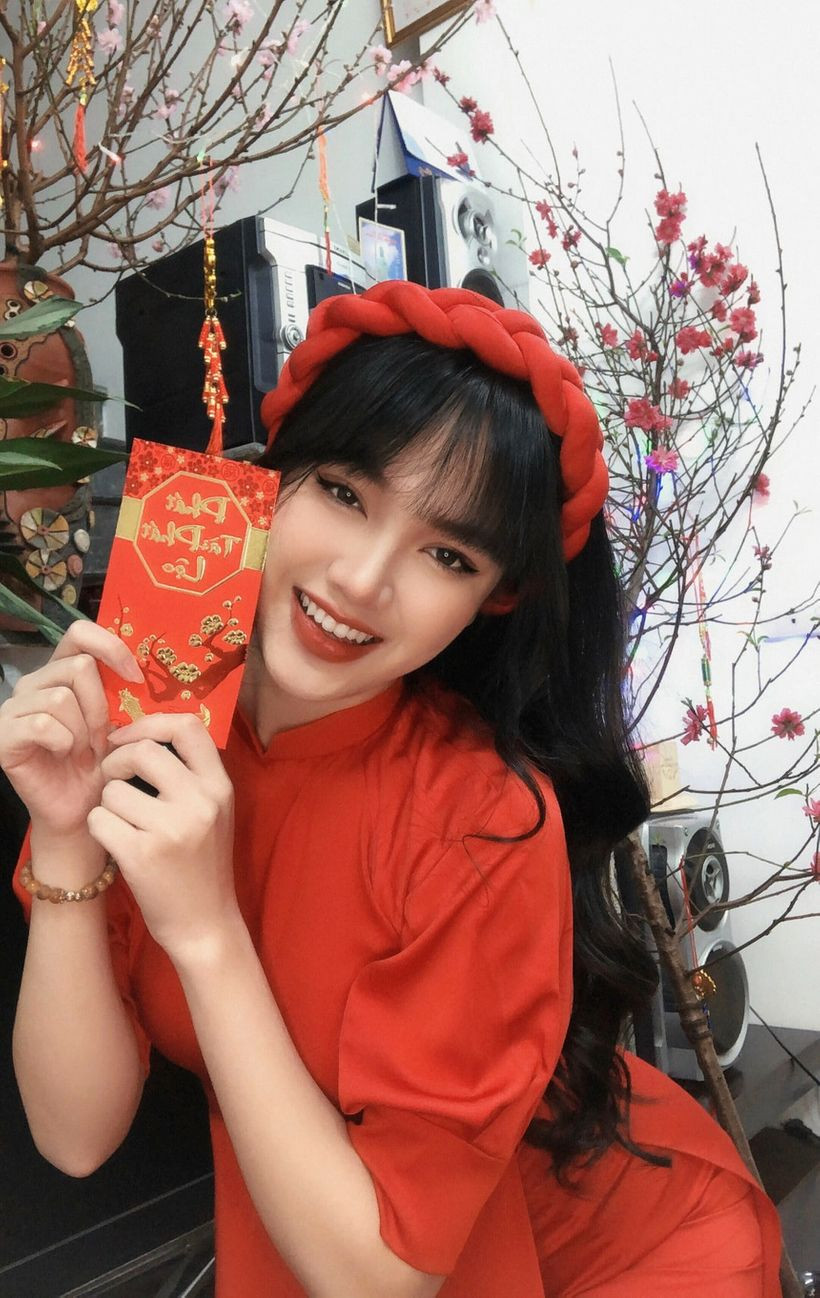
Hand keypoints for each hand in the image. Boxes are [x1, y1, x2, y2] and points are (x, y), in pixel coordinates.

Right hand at [0, 621, 143, 844]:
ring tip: (82, 751)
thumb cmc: (101, 764)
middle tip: (100, 738)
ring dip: (82, 730)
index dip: (110, 647)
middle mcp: (34, 684)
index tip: (135, 677)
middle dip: (100, 707)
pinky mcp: (4, 735)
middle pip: (77, 667)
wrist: (83, 809)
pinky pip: (41, 724)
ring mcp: (14, 709)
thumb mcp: (118, 721)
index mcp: (60, 672)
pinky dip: (63, 742)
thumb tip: (138, 669)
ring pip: (61, 697)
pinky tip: (64, 755)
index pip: (80, 633)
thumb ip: (120, 690)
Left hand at [88, 712, 237, 964]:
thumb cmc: (203, 865)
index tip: (129, 736)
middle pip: (143, 751)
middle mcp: (200, 803)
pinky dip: (99, 829)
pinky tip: (116, 844)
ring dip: (107, 805)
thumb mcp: (213, 813)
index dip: (150, 722)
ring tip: (124, 825)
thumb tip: (142, 734)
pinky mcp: (141, 855)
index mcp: (220, 787)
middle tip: (114, 781)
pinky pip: (99, 820)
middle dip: (117, 762)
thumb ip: (190, 775)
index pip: (188, 726)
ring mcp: (171, 829)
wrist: (205, 924)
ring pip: (113, 790)